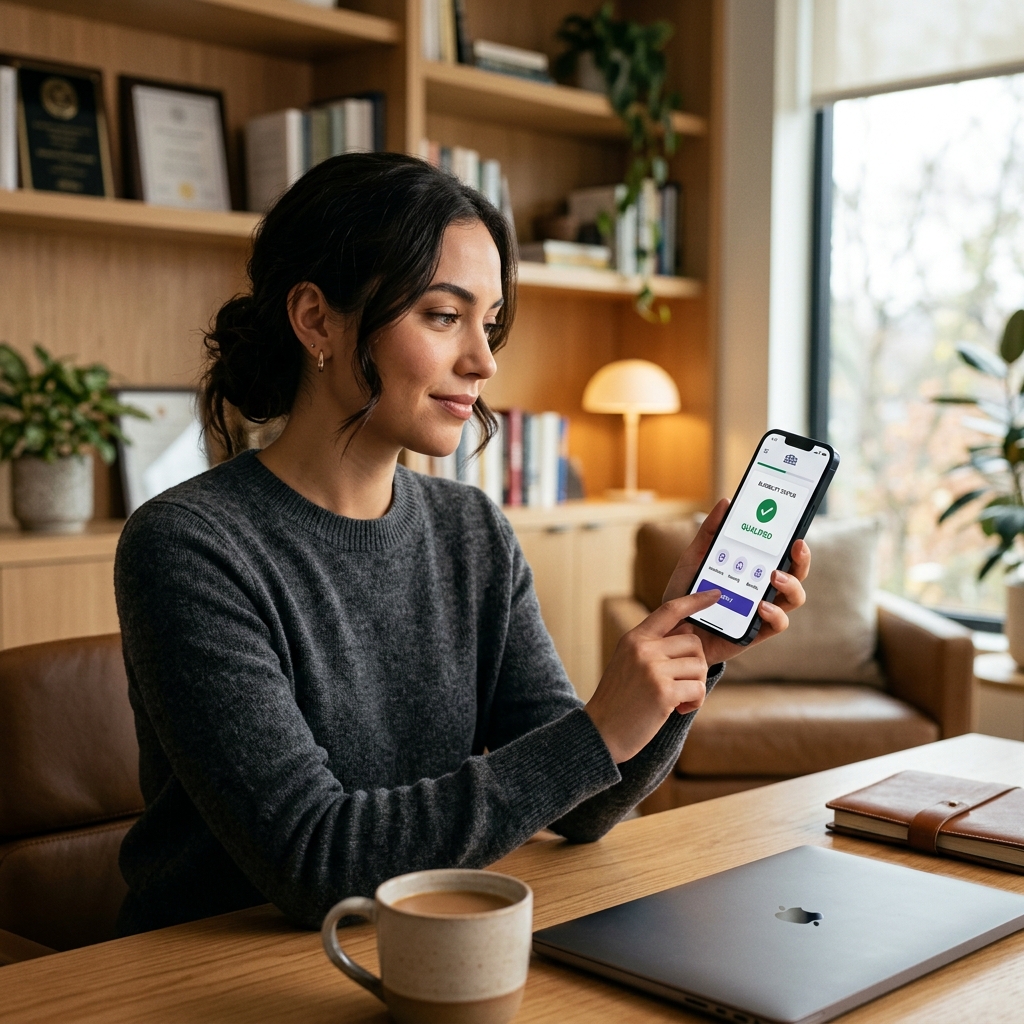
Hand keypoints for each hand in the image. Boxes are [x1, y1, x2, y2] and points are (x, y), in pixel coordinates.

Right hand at [585, 591, 718, 763]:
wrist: (600, 732)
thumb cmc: (619, 699)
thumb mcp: (628, 662)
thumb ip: (653, 646)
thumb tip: (689, 633)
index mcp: (634, 638)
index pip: (670, 610)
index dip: (696, 600)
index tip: (716, 594)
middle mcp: (643, 648)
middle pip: (694, 643)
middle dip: (696, 665)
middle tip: (683, 683)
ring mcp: (653, 669)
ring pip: (699, 666)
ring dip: (695, 685)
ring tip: (677, 698)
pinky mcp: (663, 692)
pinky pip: (698, 688)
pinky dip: (695, 701)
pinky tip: (678, 709)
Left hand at [661, 498, 810, 664]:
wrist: (672, 629)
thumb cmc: (686, 593)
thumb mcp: (694, 559)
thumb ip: (709, 533)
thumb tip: (726, 502)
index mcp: (753, 570)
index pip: (783, 555)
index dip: (796, 544)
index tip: (796, 531)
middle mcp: (763, 589)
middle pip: (797, 574)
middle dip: (802, 560)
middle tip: (795, 547)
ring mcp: (762, 611)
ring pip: (794, 598)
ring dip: (791, 585)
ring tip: (774, 576)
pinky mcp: (756, 633)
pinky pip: (777, 625)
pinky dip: (774, 614)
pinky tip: (761, 606)